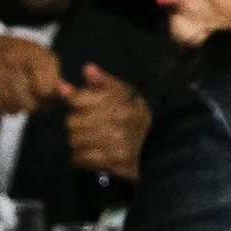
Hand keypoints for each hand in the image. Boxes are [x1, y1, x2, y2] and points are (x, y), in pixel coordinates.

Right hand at [0, 32, 68, 115]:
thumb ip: (53, 77)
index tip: (41, 94)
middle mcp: (13, 57)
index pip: (48, 90)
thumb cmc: (9, 57)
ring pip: (14, 106)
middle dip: (30, 106)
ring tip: (11, 98)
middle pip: (32, 102)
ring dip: (14, 108)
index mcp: (33, 51)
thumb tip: (68, 93)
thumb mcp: (34, 58)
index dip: (47, 98)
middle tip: (24, 99)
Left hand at [64, 64, 152, 179]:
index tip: (81, 106)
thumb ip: (103, 82)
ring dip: (78, 142)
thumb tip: (87, 68)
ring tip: (89, 140)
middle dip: (76, 124)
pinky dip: (81, 158)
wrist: (157, 149)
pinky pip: (82, 158)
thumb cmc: (134, 117)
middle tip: (86, 126)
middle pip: (73, 122)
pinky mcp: (115, 162)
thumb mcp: (124, 95)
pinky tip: (90, 154)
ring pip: (75, 140)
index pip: (79, 100)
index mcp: (121, 102)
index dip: (75, 102)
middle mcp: (120, 121)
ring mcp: (118, 143)